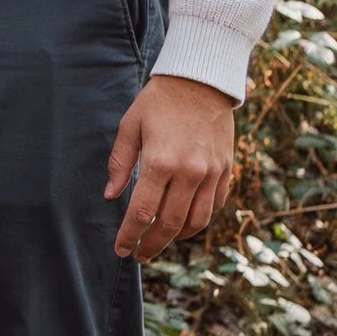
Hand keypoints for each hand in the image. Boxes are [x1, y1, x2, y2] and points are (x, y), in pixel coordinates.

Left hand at [104, 72, 237, 258]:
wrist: (201, 81)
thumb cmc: (158, 101)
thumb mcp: (130, 126)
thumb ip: (119, 163)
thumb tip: (110, 196)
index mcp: (160, 162)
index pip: (141, 212)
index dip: (129, 236)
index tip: (121, 250)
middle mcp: (189, 173)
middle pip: (170, 225)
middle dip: (152, 245)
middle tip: (139, 255)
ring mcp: (211, 173)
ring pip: (196, 221)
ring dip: (177, 238)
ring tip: (160, 242)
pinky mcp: (226, 170)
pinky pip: (215, 206)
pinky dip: (199, 219)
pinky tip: (185, 222)